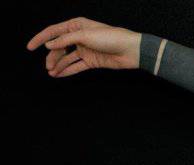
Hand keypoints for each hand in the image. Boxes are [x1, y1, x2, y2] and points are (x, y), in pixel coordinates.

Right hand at [26, 17, 141, 76]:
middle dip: (52, 56)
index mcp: (76, 26)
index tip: (29, 47)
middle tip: (47, 66)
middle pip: (60, 47)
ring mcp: (85, 50)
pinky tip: (59, 75)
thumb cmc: (110, 37)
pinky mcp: (92, 61)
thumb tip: (49, 44)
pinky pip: (76, 66)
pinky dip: (67, 70)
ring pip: (67, 58)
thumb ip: (65, 40)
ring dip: (58, 65)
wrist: (130, 50)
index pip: (53, 31)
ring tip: (51, 73)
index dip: (41, 39)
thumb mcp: (85, 35)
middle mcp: (79, 37)